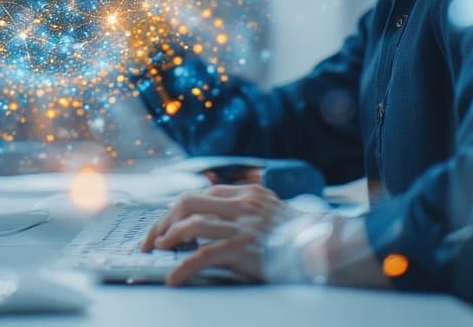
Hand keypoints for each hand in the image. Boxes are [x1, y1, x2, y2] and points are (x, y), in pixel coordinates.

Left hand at [140, 183, 294, 285]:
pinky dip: (183, 267)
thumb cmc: (298, 235)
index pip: (201, 194)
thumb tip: (215, 224)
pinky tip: (174, 278)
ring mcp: (242, 226)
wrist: (322, 248)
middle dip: (163, 221)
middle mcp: (241, 205)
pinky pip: (203, 256)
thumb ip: (246, 210)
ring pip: (191, 224)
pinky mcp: (243, 248)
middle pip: (188, 202)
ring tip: (157, 252)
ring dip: (167, 238)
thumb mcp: (271, 211)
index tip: (163, 226)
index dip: (177, 210)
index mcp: (246, 194)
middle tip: (150, 240)